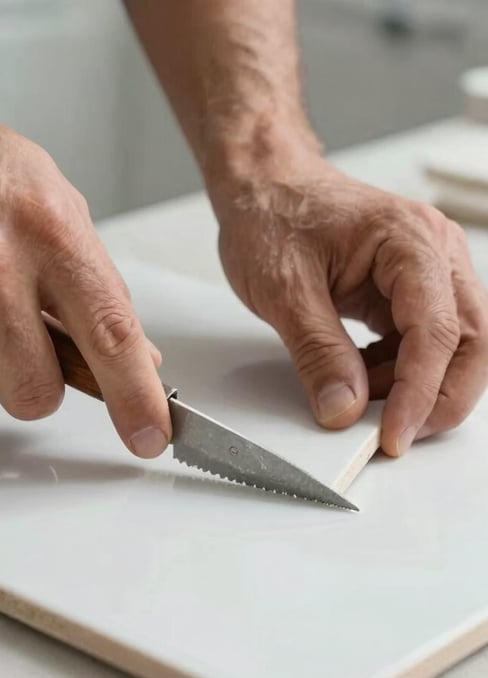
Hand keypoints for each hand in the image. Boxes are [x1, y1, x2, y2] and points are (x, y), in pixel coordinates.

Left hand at [212, 157, 487, 455]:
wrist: (264, 188)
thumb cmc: (271, 218)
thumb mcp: (284, 290)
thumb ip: (318, 352)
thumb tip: (345, 410)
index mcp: (410, 242)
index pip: (436, 331)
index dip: (419, 392)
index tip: (393, 437)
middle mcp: (434, 253)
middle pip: (469, 341)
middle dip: (439, 397)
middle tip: (396, 436)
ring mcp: (426, 271)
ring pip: (452, 345)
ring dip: (416, 386)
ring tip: (363, 400)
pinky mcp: (407, 289)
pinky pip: (420, 341)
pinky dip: (398, 371)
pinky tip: (362, 378)